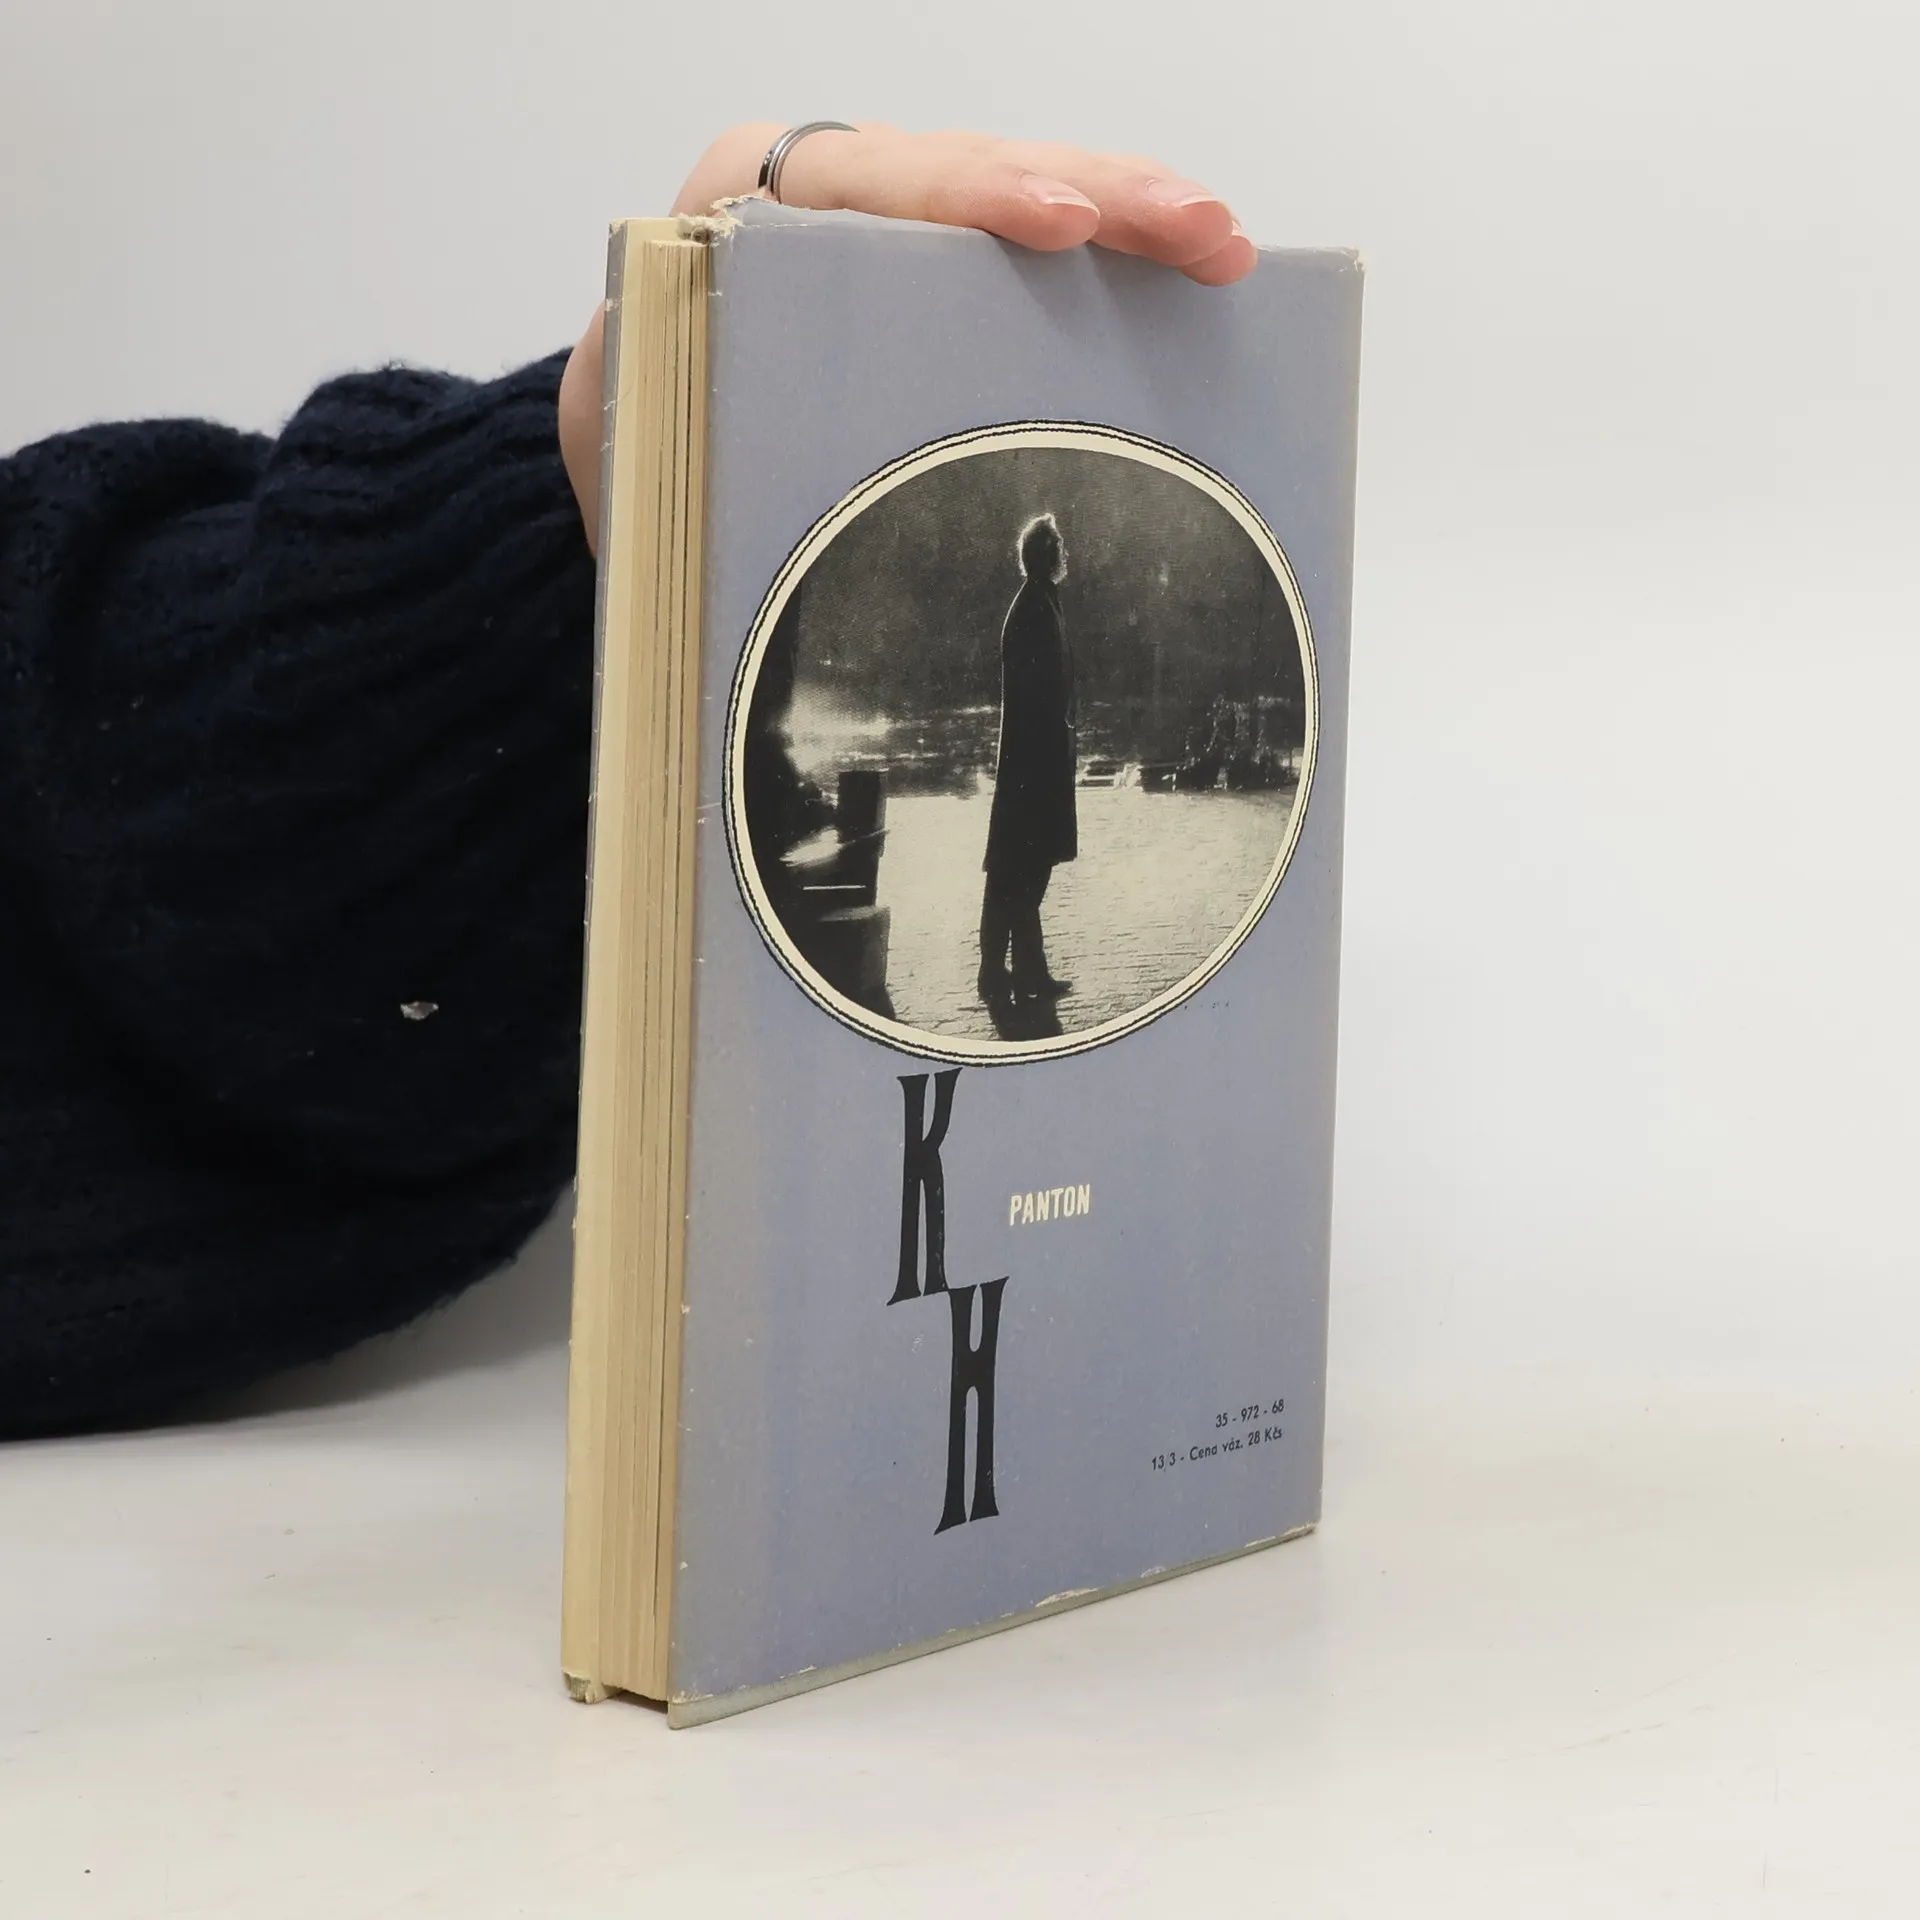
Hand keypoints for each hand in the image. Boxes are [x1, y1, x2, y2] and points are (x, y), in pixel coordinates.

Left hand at [559, 125, 1253, 544]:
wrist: (642, 441)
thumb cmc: (641, 427)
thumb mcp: (633, 417)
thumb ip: (678, 401)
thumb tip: (754, 430)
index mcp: (746, 200)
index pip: (872, 176)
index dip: (973, 197)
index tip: (1056, 223)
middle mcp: (834, 191)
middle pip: (978, 168)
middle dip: (1100, 191)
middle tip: (1200, 227)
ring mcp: (901, 231)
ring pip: (1024, 195)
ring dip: (1132, 217)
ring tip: (1222, 244)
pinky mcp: (946, 280)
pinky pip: (1033, 258)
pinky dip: (1112, 264)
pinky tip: (1185, 274)